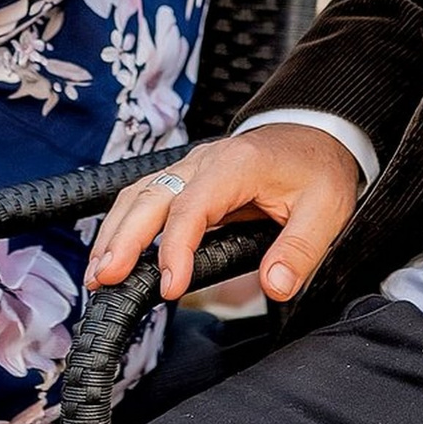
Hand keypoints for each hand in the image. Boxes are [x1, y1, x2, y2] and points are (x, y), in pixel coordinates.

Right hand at [87, 124, 359, 302]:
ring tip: (96, 276)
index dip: (175, 248)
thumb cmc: (317, 171)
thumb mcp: (325, 210)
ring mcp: (189, 167)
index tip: (169, 287)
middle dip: (123, 239)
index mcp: (236, 165)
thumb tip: (275, 287)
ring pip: (138, 195)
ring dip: (113, 233)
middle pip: (151, 197)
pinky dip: (121, 225)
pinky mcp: (183, 179)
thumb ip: (300, 250)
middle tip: (104, 280)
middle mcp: (203, 161)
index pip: (193, 207)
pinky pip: (144, 197)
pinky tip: (109, 254)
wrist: (316, 136)